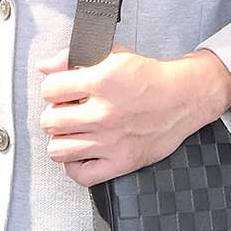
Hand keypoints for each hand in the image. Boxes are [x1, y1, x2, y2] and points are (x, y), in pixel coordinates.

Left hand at [37, 45, 230, 186]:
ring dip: (62, 140)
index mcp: (101, 82)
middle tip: (69, 112)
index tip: (62, 92)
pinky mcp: (121, 162)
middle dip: (56, 114)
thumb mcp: (113, 55)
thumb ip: (74, 57)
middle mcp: (104, 113)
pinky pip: (81, 175)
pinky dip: (76, 166)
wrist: (185, 97)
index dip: (53, 89)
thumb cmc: (151, 78)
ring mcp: (111, 140)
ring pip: (58, 150)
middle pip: (49, 121)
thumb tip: (46, 66)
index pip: (49, 90)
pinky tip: (83, 152)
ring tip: (74, 132)